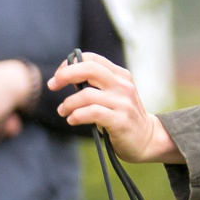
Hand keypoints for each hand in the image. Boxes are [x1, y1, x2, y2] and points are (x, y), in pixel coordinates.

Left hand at [51, 53, 180, 164]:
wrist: (147, 140)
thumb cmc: (122, 116)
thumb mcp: (113, 95)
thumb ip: (96, 85)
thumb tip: (66, 77)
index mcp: (120, 76)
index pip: (92, 59)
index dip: (70, 64)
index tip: (58, 76)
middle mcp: (123, 86)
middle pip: (89, 70)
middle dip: (65, 75)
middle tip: (52, 85)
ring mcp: (123, 103)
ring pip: (87, 95)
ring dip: (68, 103)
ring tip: (63, 111)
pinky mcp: (120, 121)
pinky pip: (93, 113)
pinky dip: (77, 116)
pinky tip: (72, 120)